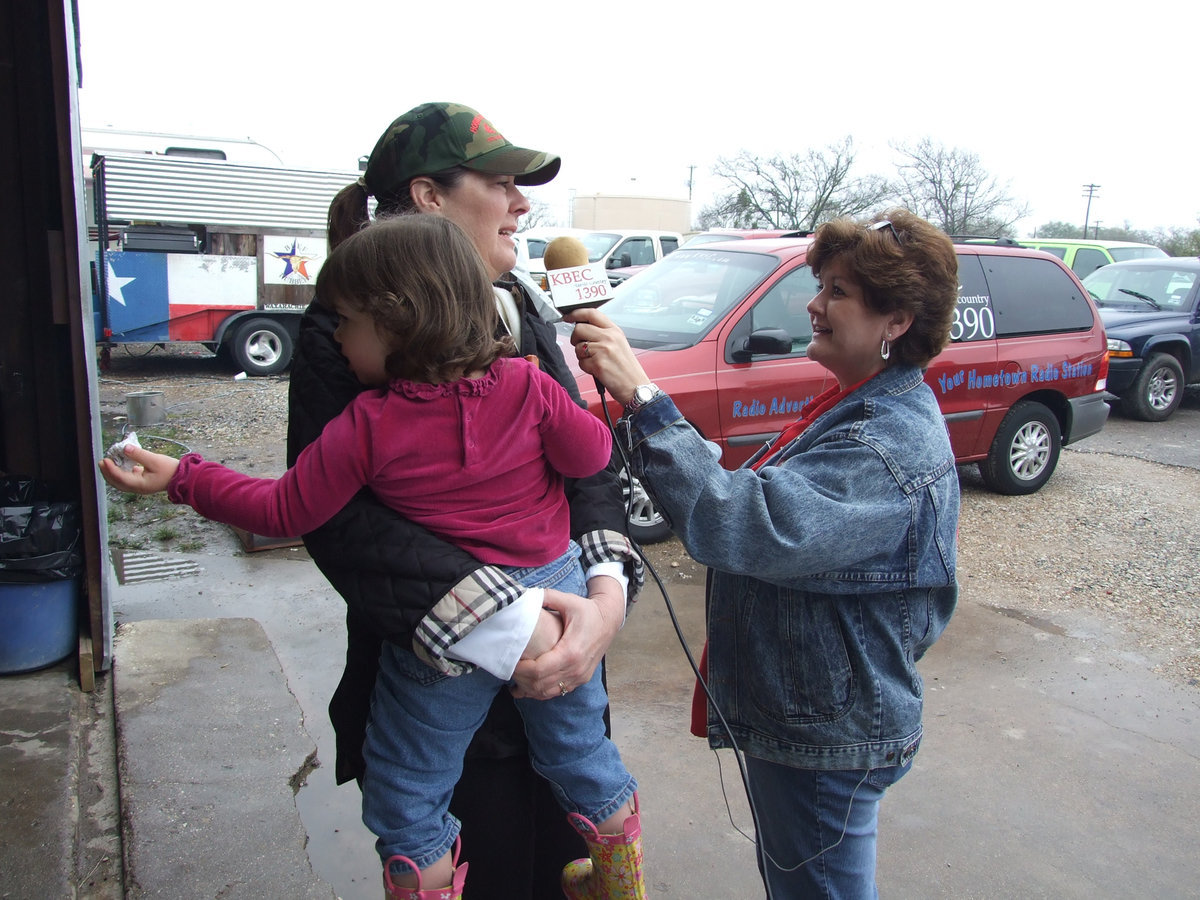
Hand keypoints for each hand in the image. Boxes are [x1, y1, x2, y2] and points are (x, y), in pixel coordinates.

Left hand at [98, 444, 179, 494]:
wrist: (184, 478)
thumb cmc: (171, 470)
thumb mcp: (155, 460)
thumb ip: (139, 454)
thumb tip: (125, 448)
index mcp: (140, 484)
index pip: (120, 478)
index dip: (110, 469)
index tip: (105, 459)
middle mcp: (138, 488)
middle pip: (117, 483)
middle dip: (108, 473)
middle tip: (102, 462)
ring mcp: (141, 486)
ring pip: (122, 482)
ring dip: (114, 473)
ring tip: (109, 463)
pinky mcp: (144, 482)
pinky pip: (128, 479)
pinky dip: (122, 473)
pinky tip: (123, 464)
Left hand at [510, 577, 624, 699]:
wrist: (610, 621)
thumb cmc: (588, 611)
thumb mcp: (569, 600)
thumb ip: (547, 596)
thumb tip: (526, 595)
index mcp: (571, 651)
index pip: (539, 670)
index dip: (520, 670)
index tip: (509, 662)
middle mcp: (576, 668)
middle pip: (540, 684)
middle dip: (521, 680)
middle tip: (508, 669)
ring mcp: (579, 677)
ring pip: (547, 693)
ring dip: (529, 688)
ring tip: (515, 678)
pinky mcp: (580, 680)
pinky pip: (557, 692)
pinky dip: (541, 691)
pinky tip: (529, 685)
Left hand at [565, 308, 649, 406]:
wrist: (635, 386)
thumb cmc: (626, 368)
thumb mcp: (619, 343)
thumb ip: (603, 333)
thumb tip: (583, 327)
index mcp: (614, 330)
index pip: (591, 313)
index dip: (576, 313)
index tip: (568, 317)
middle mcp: (609, 337)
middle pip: (579, 329)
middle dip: (575, 339)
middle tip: (582, 347)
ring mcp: (604, 350)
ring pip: (578, 347)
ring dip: (582, 356)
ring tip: (595, 361)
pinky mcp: (598, 363)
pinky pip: (581, 362)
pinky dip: (586, 368)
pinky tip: (597, 370)